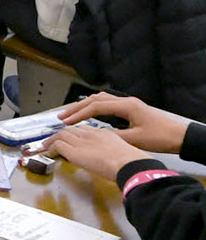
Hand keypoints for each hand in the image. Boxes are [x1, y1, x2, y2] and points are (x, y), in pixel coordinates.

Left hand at [37, 124, 147, 182]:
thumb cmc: (132, 163)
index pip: (85, 129)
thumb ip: (114, 152)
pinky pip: (58, 145)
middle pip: (71, 129)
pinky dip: (51, 148)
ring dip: (52, 140)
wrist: (129, 164)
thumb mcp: (125, 152)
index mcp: (105, 134)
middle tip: (54, 140)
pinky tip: (49, 153)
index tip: (72, 138)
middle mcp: (91, 135)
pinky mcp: (74, 151)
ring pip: (61, 134)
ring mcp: (82, 142)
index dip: (76, 133)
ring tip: (46, 146)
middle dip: (61, 134)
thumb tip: (113, 160)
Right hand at [56, 92, 189, 154]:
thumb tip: (94, 135)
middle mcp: (126, 101)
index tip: (66, 122)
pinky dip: (94, 107)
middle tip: (62, 116)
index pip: (96, 107)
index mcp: (126, 106)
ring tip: (71, 114)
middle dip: (77, 108)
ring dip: (85, 106)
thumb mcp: (134, 139)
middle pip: (95, 99)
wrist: (179, 136)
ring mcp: (128, 103)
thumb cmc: (159, 137)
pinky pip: (107, 103)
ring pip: (101, 99)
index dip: (79, 114)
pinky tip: (89, 114)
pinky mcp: (131, 108)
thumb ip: (113, 135)